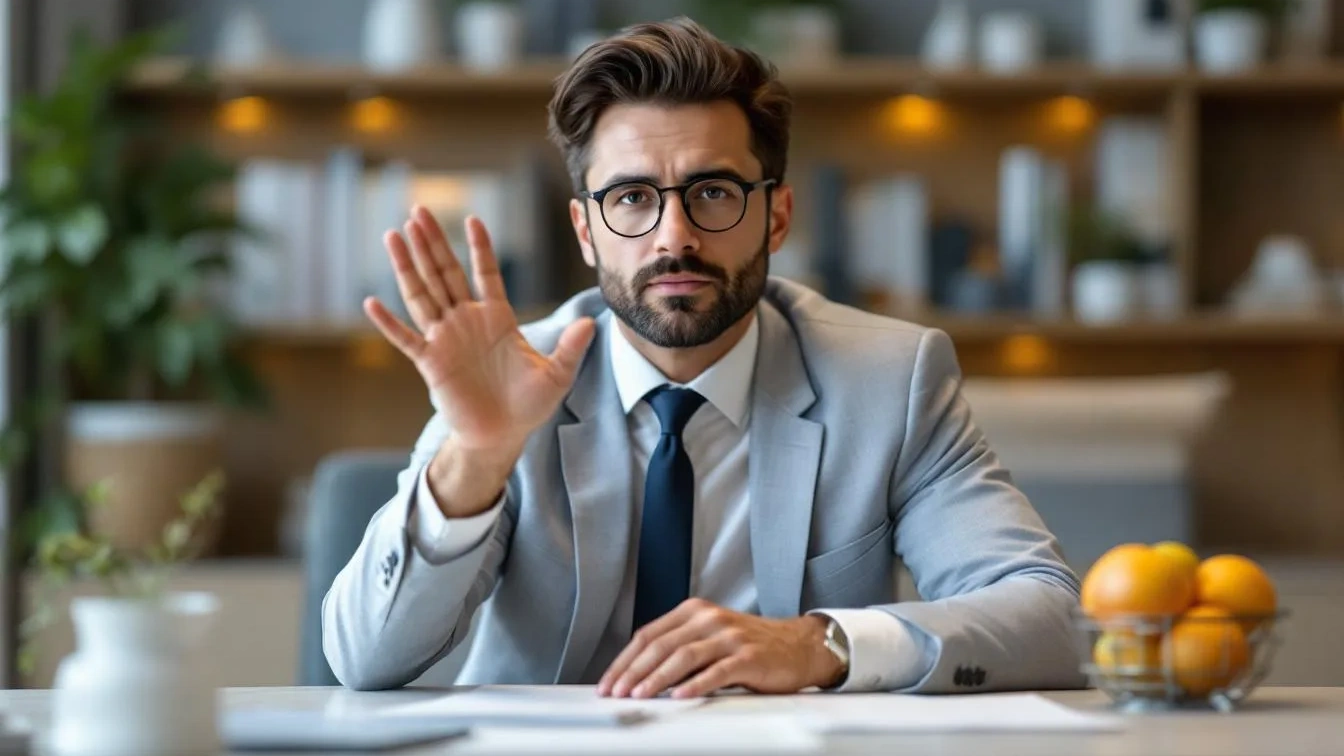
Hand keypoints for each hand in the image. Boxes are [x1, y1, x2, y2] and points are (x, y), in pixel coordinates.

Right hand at [365, 206, 595, 458]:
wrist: (503, 436)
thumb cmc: (529, 405)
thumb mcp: (557, 375)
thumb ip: (570, 348)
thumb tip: (590, 324)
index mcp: (497, 318)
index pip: (486, 273)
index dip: (480, 248)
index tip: (473, 219)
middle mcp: (467, 321)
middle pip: (446, 273)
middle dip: (433, 242)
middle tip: (419, 210)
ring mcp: (445, 339)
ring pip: (422, 294)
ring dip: (407, 265)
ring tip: (394, 235)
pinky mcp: (430, 362)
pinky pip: (406, 338)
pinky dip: (388, 322)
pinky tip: (371, 302)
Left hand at [597, 599, 844, 699]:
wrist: (799, 646)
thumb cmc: (751, 645)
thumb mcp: (711, 636)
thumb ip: (680, 647)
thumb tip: (638, 675)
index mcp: (694, 611)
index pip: (649, 635)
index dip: (624, 660)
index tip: (608, 682)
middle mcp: (709, 618)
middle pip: (661, 645)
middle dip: (633, 671)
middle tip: (616, 693)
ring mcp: (729, 636)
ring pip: (683, 656)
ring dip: (656, 678)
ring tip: (639, 695)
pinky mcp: (747, 656)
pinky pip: (716, 671)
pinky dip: (694, 685)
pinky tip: (679, 697)